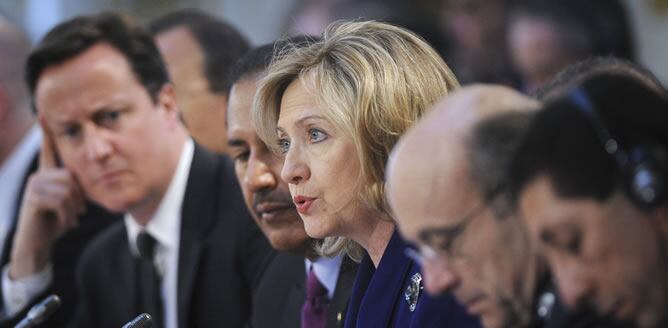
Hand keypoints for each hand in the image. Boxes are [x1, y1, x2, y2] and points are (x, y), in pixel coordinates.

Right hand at [9, 120, 85, 278]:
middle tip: (75, 213)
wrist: (38, 244)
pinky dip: (68, 215)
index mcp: (49, 174)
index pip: (49, 150)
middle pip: (73, 177)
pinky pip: (62, 201)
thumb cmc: (56, 222)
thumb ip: (76, 188)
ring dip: (74, 209)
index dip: (46, 132)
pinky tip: (63, 224)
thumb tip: (89, 180)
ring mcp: (34, 187)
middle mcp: (39, 176)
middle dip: (79, 198)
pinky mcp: (33, 199)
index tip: (43, 112)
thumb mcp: (70, 203)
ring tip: (68, 219)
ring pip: (69, 190)